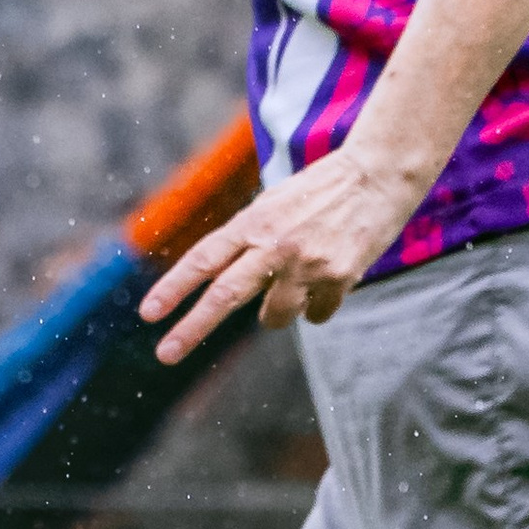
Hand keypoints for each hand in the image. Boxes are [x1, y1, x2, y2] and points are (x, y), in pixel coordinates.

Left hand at [137, 144, 417, 364]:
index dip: (174, 287)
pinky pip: (316, 315)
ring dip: (278, 313)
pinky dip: (318, 307)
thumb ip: (248, 239)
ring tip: (298, 283)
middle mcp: (275, 244)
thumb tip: (225, 284)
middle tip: (165, 354)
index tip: (149, 314)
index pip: (204, 258)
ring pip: (274, 317)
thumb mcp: (274, 204)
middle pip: (224, 295)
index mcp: (254, 221)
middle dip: (191, 328)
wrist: (379, 175)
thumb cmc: (322, 190)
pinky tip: (331, 279)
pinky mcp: (338, 278)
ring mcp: (306, 264)